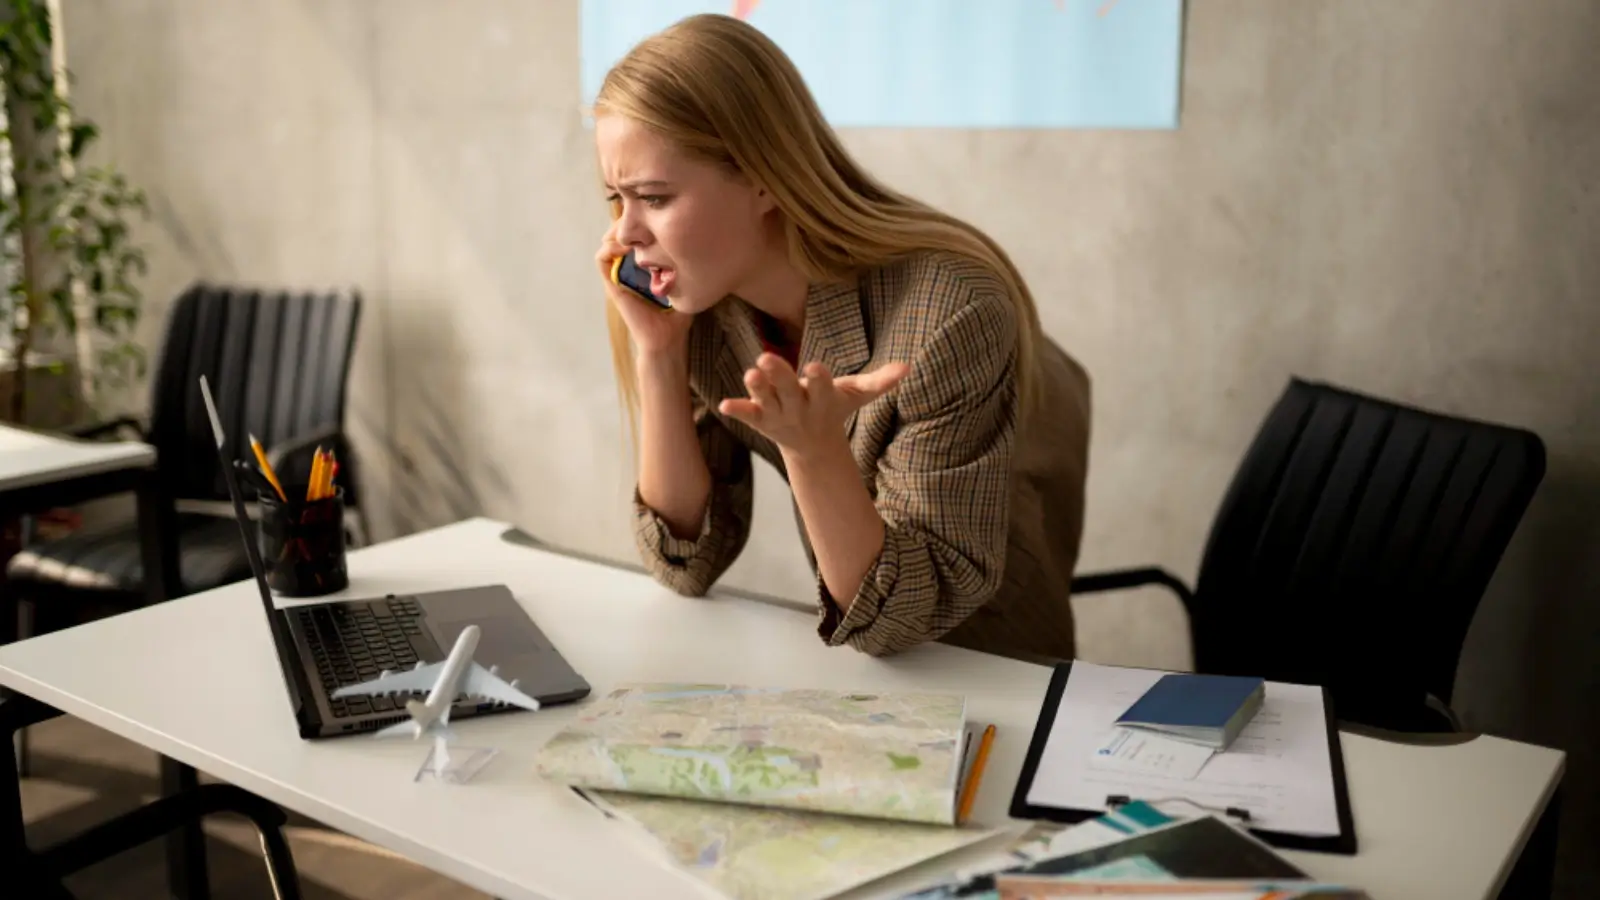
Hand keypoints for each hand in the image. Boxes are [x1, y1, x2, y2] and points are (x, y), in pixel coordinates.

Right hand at [595, 225, 693, 356]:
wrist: (666, 338)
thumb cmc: (678, 313)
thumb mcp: (686, 280)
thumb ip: (690, 263)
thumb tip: (706, 240)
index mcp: (643, 263)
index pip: (635, 232)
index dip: (639, 218)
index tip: (653, 213)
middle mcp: (628, 266)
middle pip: (620, 232)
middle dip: (628, 219)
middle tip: (641, 213)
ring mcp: (618, 274)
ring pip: (608, 241)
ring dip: (617, 231)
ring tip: (633, 227)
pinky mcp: (612, 284)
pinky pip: (602, 259)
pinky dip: (610, 248)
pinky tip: (627, 245)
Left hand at [719, 354, 910, 458]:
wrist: (814, 447)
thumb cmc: (834, 408)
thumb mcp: (858, 395)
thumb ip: (881, 382)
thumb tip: (909, 367)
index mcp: (822, 400)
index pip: (821, 388)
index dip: (818, 379)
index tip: (814, 366)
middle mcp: (799, 409)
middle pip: (788, 392)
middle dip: (778, 377)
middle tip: (765, 359)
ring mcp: (779, 416)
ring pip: (766, 403)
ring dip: (756, 390)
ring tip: (748, 374)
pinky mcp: (761, 419)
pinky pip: (748, 415)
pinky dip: (738, 410)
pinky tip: (723, 405)